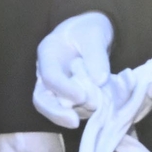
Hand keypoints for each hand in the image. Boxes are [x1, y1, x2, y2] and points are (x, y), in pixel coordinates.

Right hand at [31, 9, 116, 128]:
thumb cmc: (89, 29)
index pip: (49, 76)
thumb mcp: (94, 33)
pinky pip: (77, 110)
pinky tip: (109, 106)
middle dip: (56, 114)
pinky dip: (92, 112)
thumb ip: (96, 54)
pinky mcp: (71, 99)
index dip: (63, 89)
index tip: (82, 97)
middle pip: (42, 100)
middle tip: (75, 122)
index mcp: (49, 53)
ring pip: (60, 109)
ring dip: (80, 112)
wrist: (92, 34)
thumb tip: (100, 80)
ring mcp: (58, 89)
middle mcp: (48, 74)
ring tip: (102, 108)